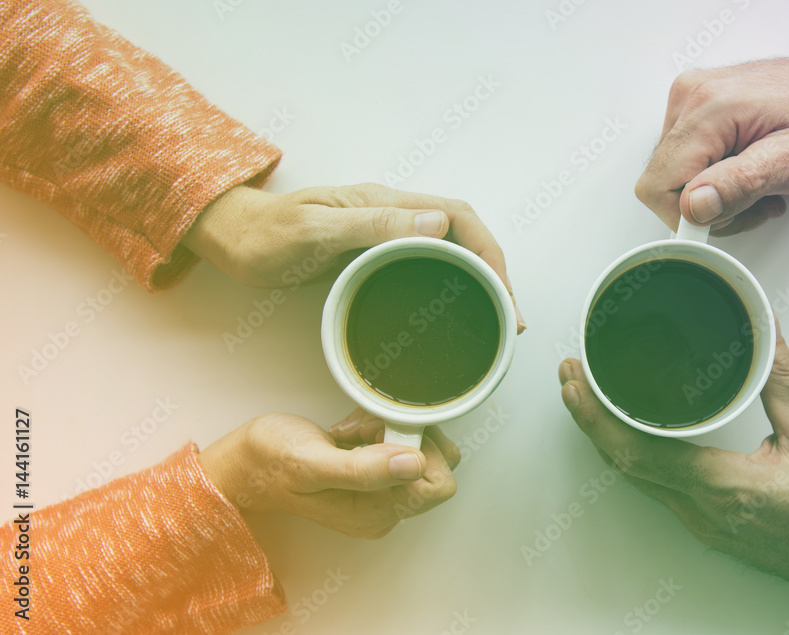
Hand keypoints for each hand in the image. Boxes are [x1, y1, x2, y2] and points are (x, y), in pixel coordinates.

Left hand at [184, 182, 524, 330]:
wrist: (234, 239)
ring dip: (476, 281)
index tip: (503, 291)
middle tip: (509, 316)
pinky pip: (424, 267)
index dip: (489, 251)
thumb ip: (372, 224)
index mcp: (386, 203)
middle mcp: (391, 215)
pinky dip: (449, 287)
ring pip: (448, 252)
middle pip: (463, 235)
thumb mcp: (315, 229)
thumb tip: (436, 222)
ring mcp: (383, 236)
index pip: (458, 216)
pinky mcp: (373, 257)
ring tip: (493, 319)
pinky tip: (451, 311)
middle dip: (494, 271)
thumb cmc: (266, 234)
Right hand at [197, 409, 460, 538]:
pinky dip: (378, 429)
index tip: (385, 434)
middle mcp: (384, 510)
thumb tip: (415, 463)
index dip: (420, 450)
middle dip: (403, 436)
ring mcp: (379, 494)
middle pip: (433, 464)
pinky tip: (349, 432)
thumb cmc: (270, 463)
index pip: (439, 483)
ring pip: (417, 449)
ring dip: (387, 429)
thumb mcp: (312, 463)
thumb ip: (365, 469)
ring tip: (350, 432)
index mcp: (376, 513)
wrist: (243, 463)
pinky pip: (398, 445)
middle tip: (362, 431)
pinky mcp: (372, 477)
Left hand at [558, 329, 788, 633]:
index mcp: (723, 487)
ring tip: (587, 398)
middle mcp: (702, 511)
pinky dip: (631, 454)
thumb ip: (782, 379)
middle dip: (588, 419)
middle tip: (568, 378)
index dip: (596, 417)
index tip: (574, 383)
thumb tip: (765, 328)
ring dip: (605, 437)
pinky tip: (629, 432)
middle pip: (623, 464)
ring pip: (635, 478)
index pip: (637, 452)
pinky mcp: (709, 526)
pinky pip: (655, 487)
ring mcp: (701, 523)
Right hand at [634, 17, 788, 235]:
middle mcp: (691, 97)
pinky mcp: (696, 105)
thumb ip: (738, 185)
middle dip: (705, 207)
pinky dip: (712, 174)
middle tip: (751, 202)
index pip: (658, 186)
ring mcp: (690, 98)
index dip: (686, 216)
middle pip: (662, 182)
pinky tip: (744, 169)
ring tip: (755, 184)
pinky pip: (683, 157)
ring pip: (672, 174)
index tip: (724, 218)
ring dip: (711, 192)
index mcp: (709, 109)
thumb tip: (693, 206)